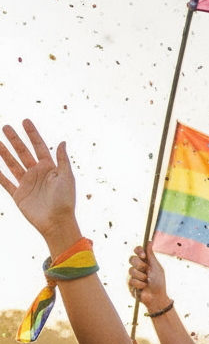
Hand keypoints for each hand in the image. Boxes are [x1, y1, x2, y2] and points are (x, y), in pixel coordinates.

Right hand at [0, 120, 79, 247]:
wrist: (57, 222)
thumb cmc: (65, 200)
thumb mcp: (67, 178)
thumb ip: (63, 160)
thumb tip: (62, 141)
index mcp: (50, 168)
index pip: (39, 147)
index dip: (33, 134)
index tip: (25, 121)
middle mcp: (38, 174)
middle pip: (23, 152)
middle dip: (15, 140)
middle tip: (6, 127)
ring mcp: (27, 183)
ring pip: (12, 164)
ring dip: (4, 153)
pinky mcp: (18, 194)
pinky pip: (5, 182)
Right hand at [128, 242, 169, 311]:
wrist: (156, 297)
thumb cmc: (159, 282)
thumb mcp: (156, 267)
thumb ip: (151, 255)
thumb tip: (149, 242)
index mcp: (145, 261)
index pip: (137, 251)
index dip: (138, 251)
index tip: (143, 256)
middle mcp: (138, 266)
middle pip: (132, 259)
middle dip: (140, 265)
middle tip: (146, 270)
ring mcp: (132, 275)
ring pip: (131, 270)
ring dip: (141, 277)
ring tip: (147, 282)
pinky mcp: (129, 283)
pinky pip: (131, 280)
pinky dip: (139, 284)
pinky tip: (143, 287)